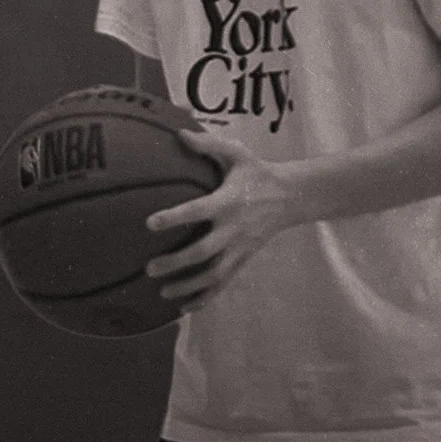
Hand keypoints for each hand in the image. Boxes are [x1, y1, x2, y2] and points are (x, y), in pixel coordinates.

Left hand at [141, 129, 296, 309]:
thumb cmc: (256, 172)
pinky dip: (205, 298)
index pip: (198, 211)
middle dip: (176, 262)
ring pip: (213, 274)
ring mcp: (240, 248)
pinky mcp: (244, 260)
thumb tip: (178, 134)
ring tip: (162, 292)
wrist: (291, 197)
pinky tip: (185, 308)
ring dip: (188, 286)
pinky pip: (224, 283)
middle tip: (149, 268)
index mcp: (228, 202)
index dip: (174, 218)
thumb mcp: (237, 154)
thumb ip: (208, 145)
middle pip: (203, 252)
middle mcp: (233, 229)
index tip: (149, 223)